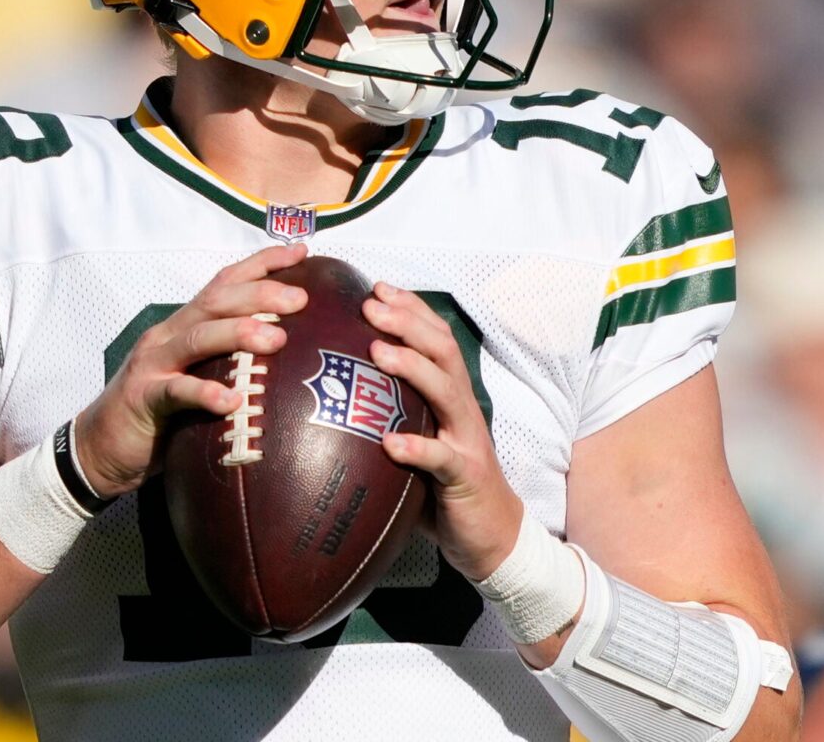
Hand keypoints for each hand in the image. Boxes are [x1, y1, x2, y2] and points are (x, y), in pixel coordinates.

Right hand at [75, 244, 307, 497]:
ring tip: (277, 338)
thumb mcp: (197, 378)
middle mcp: (169, 335)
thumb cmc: (161, 415)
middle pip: (216, 301)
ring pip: (197, 337)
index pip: (225, 283)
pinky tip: (231, 401)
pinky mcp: (143, 398)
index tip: (301, 252)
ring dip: (239, 333)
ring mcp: (153, 364)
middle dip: (260, 294)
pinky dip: (205, 393)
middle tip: (301, 299)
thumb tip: (290, 361)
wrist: (99, 448)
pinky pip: (176, 392)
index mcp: (185, 325)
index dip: (262, 264)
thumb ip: (229, 364)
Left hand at [363, 282, 523, 580]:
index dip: (411, 310)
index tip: (377, 287)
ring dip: (412, 368)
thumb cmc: (443, 487)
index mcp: (449, 397)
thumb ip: (388, 417)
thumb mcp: (417, 441)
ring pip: (446, 392)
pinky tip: (391, 443)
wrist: (493, 537)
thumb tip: (330, 397)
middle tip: (370, 305)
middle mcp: (461, 410)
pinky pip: (442, 459)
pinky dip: (417, 448)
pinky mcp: (465, 476)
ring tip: (378, 352)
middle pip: (442, 352)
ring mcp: (466, 441)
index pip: (436, 339)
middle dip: (408, 323)